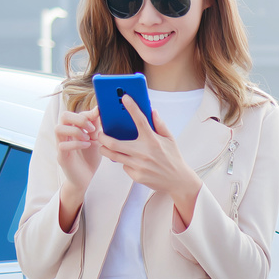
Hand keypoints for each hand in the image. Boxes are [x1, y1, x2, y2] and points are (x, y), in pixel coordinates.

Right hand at [55, 107, 101, 194]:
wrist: (86, 178)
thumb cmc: (90, 158)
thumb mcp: (96, 139)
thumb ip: (96, 126)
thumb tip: (99, 110)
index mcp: (72, 129)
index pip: (74, 113)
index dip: (86, 113)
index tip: (99, 116)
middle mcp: (65, 135)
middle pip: (63, 116)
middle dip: (79, 119)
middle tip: (91, 128)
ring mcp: (61, 145)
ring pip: (58, 129)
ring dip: (75, 131)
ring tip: (88, 138)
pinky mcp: (61, 157)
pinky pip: (62, 146)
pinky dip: (76, 144)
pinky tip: (87, 146)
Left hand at [98, 95, 202, 224]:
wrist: (178, 180)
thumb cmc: (173, 158)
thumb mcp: (170, 139)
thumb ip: (160, 124)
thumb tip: (152, 111)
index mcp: (152, 140)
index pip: (140, 120)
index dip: (132, 107)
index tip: (125, 98)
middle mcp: (144, 152)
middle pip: (113, 143)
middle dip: (102, 137)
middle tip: (100, 134)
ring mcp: (139, 165)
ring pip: (113, 155)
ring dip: (105, 150)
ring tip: (105, 146)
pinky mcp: (136, 175)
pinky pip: (124, 166)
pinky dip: (125, 162)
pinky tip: (131, 162)